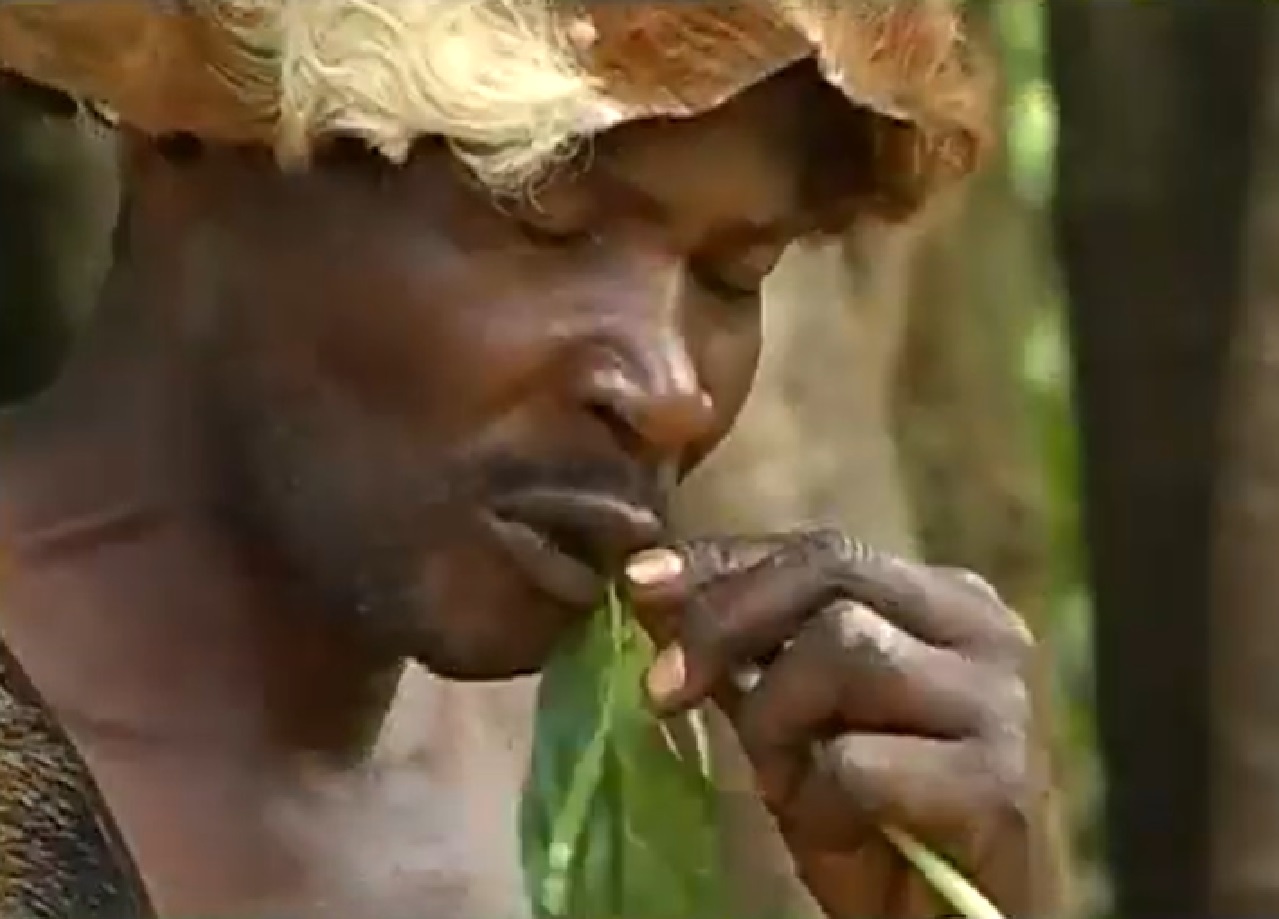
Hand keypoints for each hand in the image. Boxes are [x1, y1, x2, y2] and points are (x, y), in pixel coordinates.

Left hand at [623, 529, 1036, 917]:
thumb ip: (740, 648)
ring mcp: (1001, 701)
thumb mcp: (790, 719)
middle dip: (727, 621)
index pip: (819, 550)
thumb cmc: (870, 818)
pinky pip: (858, 761)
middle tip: (663, 688)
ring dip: (779, 720)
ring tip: (786, 782)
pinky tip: (842, 832)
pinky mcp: (998, 783)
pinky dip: (820, 801)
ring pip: (844, 646)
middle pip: (832, 570)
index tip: (637, 582)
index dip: (722, 562)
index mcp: (943, 600)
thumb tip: (648, 585)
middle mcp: (984, 629)